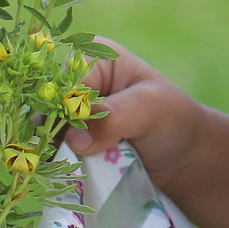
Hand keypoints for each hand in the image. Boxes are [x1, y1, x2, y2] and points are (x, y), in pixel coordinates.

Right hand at [62, 37, 205, 175]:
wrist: (182, 156)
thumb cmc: (171, 120)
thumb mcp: (148, 110)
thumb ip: (112, 118)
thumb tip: (73, 139)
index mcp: (95, 57)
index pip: (66, 81)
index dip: (65, 108)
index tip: (74, 135)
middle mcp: (79, 80)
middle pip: (49, 105)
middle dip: (57, 131)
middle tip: (73, 154)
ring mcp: (73, 112)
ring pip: (47, 130)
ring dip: (57, 150)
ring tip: (77, 164)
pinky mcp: (73, 138)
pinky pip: (54, 149)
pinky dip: (60, 161)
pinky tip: (70, 170)